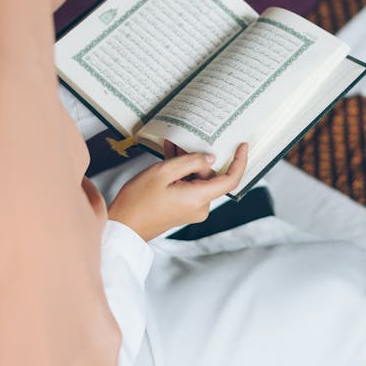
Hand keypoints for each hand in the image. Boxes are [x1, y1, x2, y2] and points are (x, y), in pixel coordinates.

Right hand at [107, 143, 247, 240]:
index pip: (230, 180)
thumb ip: (190, 162)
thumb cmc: (138, 200)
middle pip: (210, 176)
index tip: (242, 146)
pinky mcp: (182, 209)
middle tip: (187, 138)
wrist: (122, 227)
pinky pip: (188, 186)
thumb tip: (210, 158)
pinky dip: (181, 173)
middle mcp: (200, 207)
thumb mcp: (163, 172)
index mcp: (199, 198)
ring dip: (187, 163)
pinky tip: (170, 155)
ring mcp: (191, 209)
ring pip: (197, 179)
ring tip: (173, 145)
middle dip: (199, 158)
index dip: (239, 162)